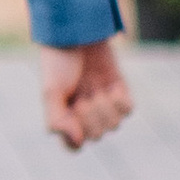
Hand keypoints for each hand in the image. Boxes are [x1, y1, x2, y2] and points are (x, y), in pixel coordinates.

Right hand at [40, 38, 132, 152]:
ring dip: (105, 107)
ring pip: (114, 125)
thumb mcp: (51, 92)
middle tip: (81, 95)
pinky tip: (111, 87)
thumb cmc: (59, 62)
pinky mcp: (120, 91)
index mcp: (64, 118)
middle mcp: (85, 114)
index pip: (74, 146)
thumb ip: (57, 121)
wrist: (77, 33)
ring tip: (95, 89)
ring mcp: (104, 104)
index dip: (76, 136)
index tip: (72, 115)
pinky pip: (128, 110)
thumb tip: (79, 142)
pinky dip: (120, 101)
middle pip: (97, 135)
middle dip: (90, 115)